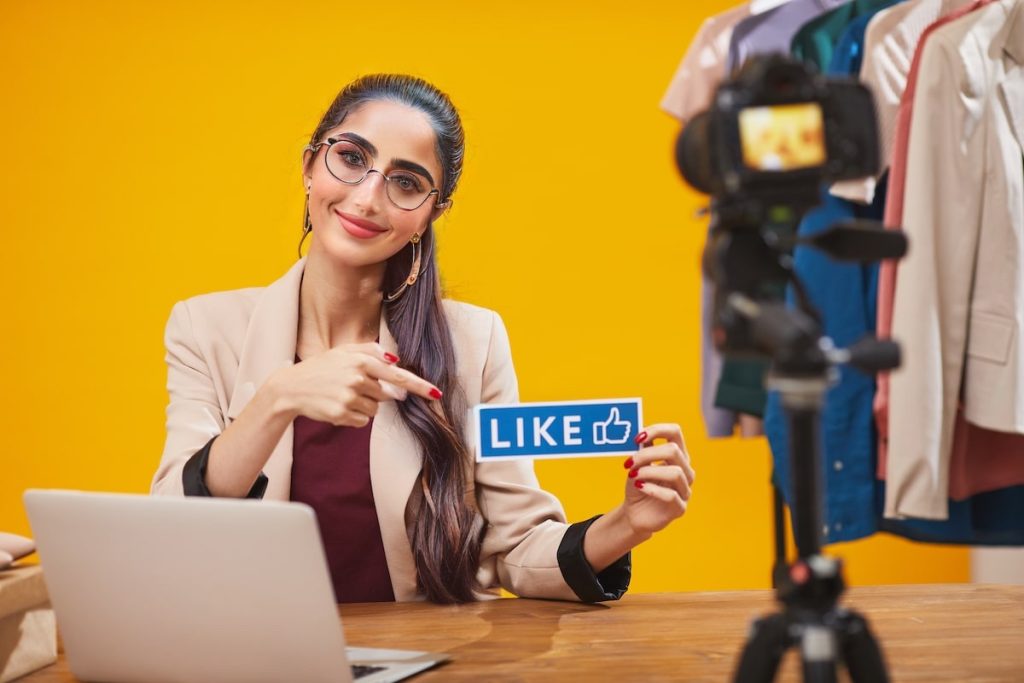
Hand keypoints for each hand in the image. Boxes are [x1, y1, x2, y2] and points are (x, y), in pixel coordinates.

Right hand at [272, 343, 439, 426]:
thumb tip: (396, 362)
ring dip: (364, 405)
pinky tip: (338, 406)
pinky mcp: (342, 414)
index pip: (397, 376)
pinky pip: (363, 421)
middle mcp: (357, 379)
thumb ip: (371, 351)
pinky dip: (354, 416)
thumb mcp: (344, 351)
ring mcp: (349, 398)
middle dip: (375, 393)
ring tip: (342, 395)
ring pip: (375, 409)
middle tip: (352, 387)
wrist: (291, 388)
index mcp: (361, 361)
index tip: (437, 393)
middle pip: (386, 395)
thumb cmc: (322, 368)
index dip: (419, 386)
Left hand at [622, 423, 694, 535]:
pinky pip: (671, 495)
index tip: (637, 437)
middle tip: (629, 462)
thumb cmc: (639, 485)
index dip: (657, 430)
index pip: (675, 433)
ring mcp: (685, 490)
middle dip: (647, 454)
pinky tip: (639, 487)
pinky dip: (652, 489)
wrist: (634, 513)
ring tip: (633, 476)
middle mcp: (686, 471)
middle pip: (674, 451)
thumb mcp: (638, 464)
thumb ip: (642, 449)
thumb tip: (640, 431)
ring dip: (649, 471)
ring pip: (675, 473)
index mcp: (677, 456)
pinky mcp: (679, 508)